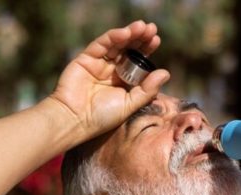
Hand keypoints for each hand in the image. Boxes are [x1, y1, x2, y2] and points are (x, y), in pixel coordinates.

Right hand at [50, 21, 169, 142]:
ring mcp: (99, 63)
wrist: (75, 120)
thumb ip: (147, 90)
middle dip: (140, 38)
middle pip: (128, 49)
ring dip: (129, 34)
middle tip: (152, 29)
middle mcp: (112, 70)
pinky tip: (125, 33)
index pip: (137, 61)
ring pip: (116, 44)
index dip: (146, 50)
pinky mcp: (86, 58)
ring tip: (142, 27)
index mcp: (124, 81)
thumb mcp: (129, 104)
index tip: (156, 40)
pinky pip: (101, 45)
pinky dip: (113, 37)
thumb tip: (165, 72)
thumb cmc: (102, 117)